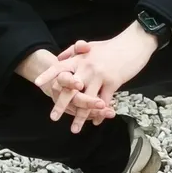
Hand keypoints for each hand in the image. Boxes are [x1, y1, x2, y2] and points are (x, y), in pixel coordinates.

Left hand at [35, 23, 157, 133]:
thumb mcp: (92, 45)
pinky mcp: (113, 82)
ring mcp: (100, 75)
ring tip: (74, 129)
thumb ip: (74, 51)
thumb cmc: (113, 46)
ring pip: (87, 100)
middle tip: (53, 117)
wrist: (135, 43)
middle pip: (70, 89)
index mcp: (81, 58)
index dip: (48, 74)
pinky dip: (100, 113)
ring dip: (80, 116)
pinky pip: (104, 101)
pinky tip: (97, 121)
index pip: (60, 66)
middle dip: (61, 104)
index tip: (37, 83)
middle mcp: (88, 67)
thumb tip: (59, 58)